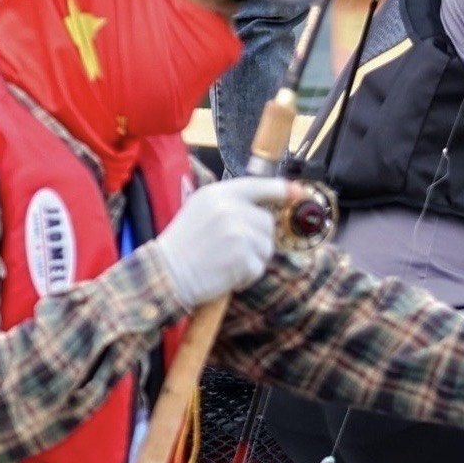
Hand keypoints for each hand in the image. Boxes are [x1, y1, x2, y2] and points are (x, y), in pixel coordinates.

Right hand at [152, 177, 291, 310]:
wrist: (165, 274)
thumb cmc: (183, 246)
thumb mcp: (200, 210)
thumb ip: (229, 203)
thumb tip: (264, 206)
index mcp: (218, 194)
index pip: (259, 186)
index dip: (282, 190)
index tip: (298, 192)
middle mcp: (230, 209)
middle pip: (267, 222)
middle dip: (257, 239)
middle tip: (232, 250)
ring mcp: (238, 233)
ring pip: (267, 247)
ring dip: (252, 259)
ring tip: (226, 262)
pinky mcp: (242, 257)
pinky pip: (259, 268)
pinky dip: (246, 276)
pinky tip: (226, 274)